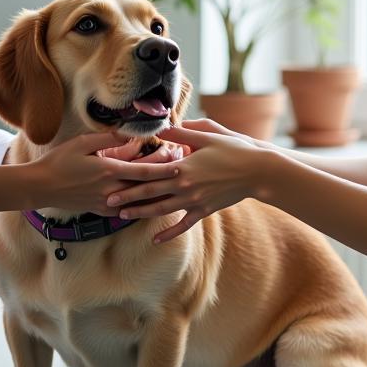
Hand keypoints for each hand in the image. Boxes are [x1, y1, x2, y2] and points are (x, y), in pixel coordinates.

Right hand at [28, 132, 182, 215]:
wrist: (40, 187)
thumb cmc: (59, 162)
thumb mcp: (83, 143)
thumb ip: (108, 138)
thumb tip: (129, 133)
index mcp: (109, 171)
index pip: (145, 171)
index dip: (165, 167)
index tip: (180, 161)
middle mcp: (112, 190)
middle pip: (147, 186)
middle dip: (166, 179)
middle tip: (182, 170)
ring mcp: (107, 203)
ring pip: (140, 201)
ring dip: (157, 192)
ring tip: (172, 184)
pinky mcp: (101, 212)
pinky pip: (127, 211)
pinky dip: (141, 206)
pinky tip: (151, 202)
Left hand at [105, 123, 270, 241]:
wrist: (259, 171)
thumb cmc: (234, 148)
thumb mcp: (207, 134)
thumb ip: (181, 131)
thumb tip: (160, 126)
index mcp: (183, 166)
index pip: (150, 172)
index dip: (128, 175)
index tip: (111, 178)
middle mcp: (185, 186)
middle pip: (150, 193)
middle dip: (128, 198)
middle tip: (107, 202)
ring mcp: (194, 201)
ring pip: (162, 210)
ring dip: (141, 214)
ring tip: (123, 217)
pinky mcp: (204, 210)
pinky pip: (184, 225)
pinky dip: (169, 234)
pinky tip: (156, 240)